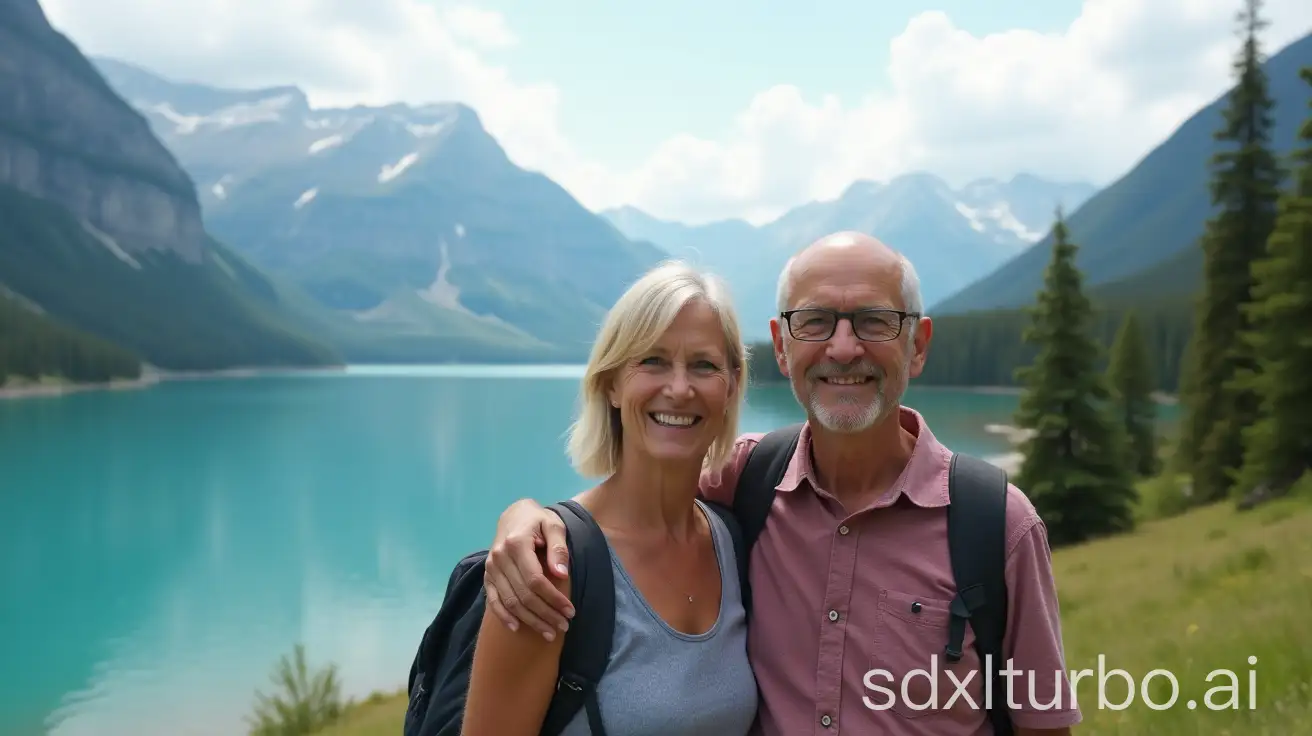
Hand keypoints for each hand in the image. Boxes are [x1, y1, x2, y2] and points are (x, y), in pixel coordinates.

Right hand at [484, 499, 574, 638]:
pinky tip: (516, 628)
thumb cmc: (538, 520)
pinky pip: (493, 600)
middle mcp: (499, 558)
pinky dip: (503, 616)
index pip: (535, 580)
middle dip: (545, 614)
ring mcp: (491, 568)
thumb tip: (562, 575)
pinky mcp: (487, 576)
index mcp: (516, 544)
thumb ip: (558, 548)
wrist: (514, 515)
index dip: (553, 598)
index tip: (570, 611)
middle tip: (564, 626)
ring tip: (549, 633)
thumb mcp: (554, 525)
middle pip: (523, 595)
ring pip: (510, 602)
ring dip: (530, 620)